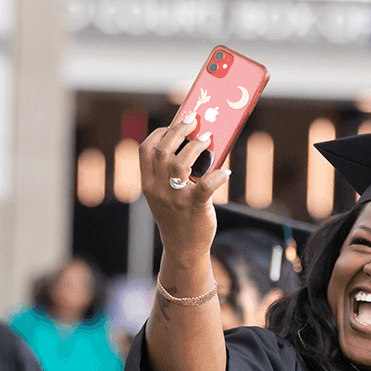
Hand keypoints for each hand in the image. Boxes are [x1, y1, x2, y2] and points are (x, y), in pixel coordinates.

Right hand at [140, 115, 232, 259]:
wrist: (183, 248)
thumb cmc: (177, 216)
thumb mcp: (163, 194)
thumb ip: (168, 173)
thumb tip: (190, 142)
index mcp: (148, 184)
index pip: (145, 150)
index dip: (159, 132)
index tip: (173, 125)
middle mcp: (158, 189)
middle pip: (162, 151)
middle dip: (178, 131)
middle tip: (193, 122)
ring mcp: (175, 198)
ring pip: (180, 162)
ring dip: (195, 146)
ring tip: (207, 139)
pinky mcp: (195, 207)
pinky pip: (206, 186)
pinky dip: (218, 176)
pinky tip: (225, 172)